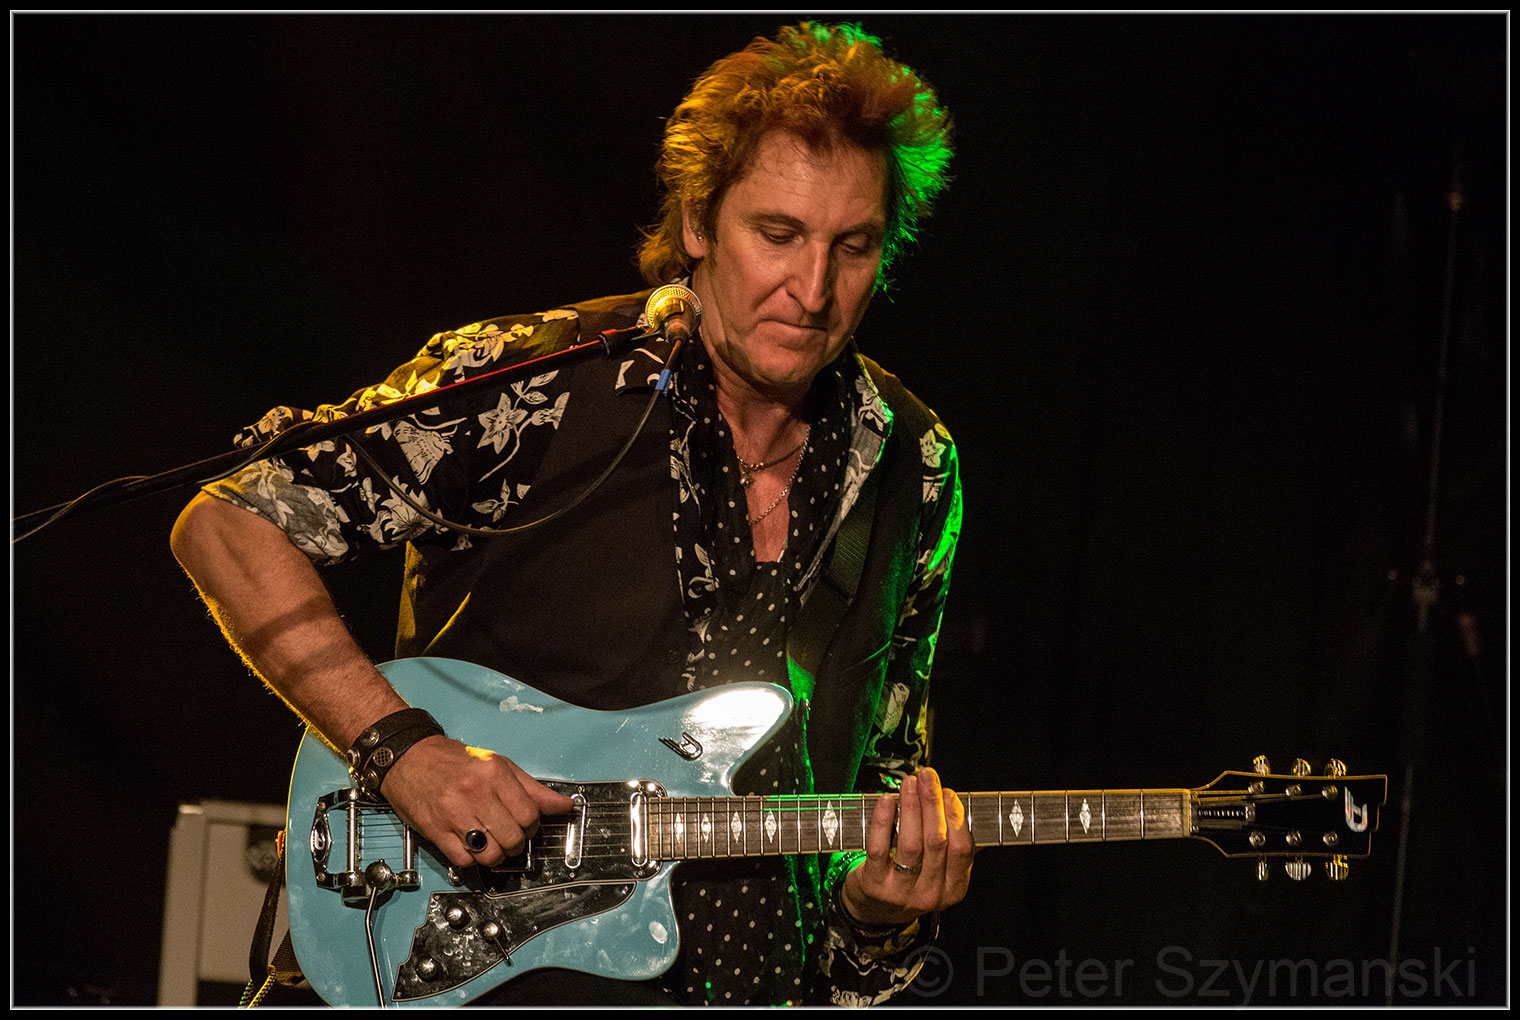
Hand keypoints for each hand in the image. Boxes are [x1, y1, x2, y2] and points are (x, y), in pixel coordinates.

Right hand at [377, 735, 573, 867]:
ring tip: (491, 842)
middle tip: (508, 835)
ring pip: (491, 855)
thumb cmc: (453, 760)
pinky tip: (471, 845)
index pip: (530, 815)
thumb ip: (532, 788)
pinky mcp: (435, 830)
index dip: (532, 826)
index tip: (525, 824)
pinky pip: (464, 860)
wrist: (409, 757)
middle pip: (513, 838)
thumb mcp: (497, 764)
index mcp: (494, 773)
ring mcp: (454, 813)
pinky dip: (472, 860)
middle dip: (516, 843)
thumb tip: (564, 805)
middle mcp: (475, 792)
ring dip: (496, 855)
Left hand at [840, 768, 974, 928]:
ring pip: (911, 844)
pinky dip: (883, 821)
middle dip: (932, 803)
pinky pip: (879, 849)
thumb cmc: (910, 879)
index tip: (948, 792)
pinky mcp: (874, 886)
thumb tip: (950, 800)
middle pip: (936, 841)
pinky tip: (886, 801)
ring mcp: (901, 892)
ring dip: (911, 807)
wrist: (874, 911)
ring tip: (908, 783)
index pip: (962, 849)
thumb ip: (947, 843)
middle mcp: (930, 893)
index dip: (956, 816)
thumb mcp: (937, 870)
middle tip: (927, 776)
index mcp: (953, 888)